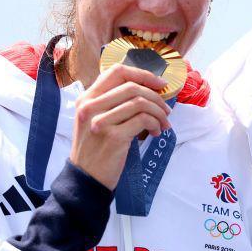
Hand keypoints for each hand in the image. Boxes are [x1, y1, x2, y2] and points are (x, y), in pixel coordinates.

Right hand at [70, 63, 171, 190]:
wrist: (85, 179)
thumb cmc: (95, 148)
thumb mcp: (94, 119)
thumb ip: (111, 102)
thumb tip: (146, 88)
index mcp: (86, 98)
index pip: (116, 71)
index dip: (142, 74)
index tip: (159, 83)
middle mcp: (90, 106)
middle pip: (132, 86)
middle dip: (156, 96)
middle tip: (166, 109)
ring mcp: (100, 121)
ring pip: (140, 102)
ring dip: (158, 112)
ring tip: (163, 123)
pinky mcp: (113, 137)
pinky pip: (143, 120)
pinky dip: (155, 124)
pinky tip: (155, 132)